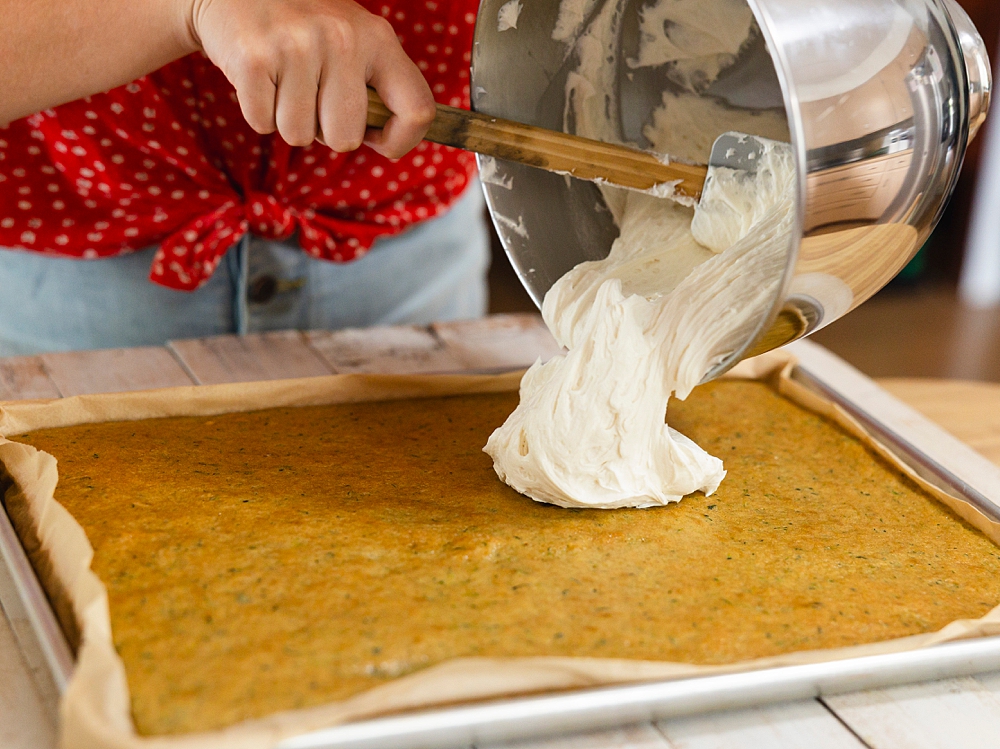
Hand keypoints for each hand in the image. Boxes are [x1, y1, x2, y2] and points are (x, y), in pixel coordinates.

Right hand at [187, 0, 436, 157]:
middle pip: (345, 139)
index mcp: (377, 37)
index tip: (379, 140)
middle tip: (313, 99)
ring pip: (299, 135)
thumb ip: (377, 84)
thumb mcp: (354, 39)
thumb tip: (390, 140)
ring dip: (288, 121)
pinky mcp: (253, 58)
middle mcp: (342, 39)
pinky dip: (259, 112)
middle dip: (326, 133)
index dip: (400, 140)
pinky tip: (261, 79)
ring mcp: (296, 47)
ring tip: (284, 83)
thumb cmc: (304, 26)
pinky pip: (263, 124)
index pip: (417, 109)